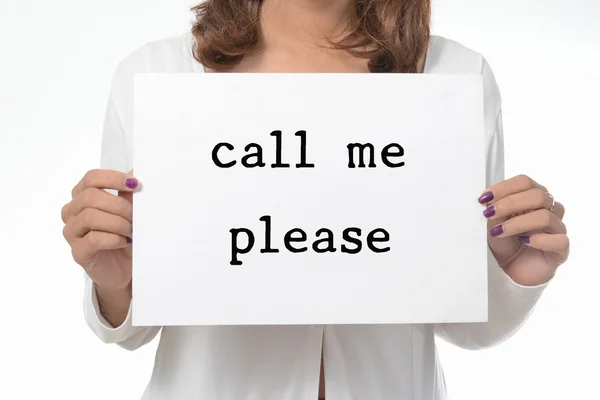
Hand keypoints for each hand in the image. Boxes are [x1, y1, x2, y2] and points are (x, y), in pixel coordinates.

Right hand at [62, 169, 139, 290]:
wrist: (124, 268)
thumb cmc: (125, 236)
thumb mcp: (130, 212)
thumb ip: (128, 193)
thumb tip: (135, 172)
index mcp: (82, 196)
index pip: (91, 178)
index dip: (113, 178)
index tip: (136, 185)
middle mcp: (72, 212)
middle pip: (91, 196)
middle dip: (119, 205)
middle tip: (136, 216)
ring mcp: (72, 232)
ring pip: (91, 217)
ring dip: (118, 223)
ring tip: (132, 231)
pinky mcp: (78, 252)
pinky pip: (93, 239)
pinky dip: (114, 239)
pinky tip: (124, 242)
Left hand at [479, 174, 568, 285]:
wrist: (510, 269)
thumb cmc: (504, 241)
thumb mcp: (494, 222)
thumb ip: (494, 207)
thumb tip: (488, 193)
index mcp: (533, 197)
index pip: (524, 182)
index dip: (504, 188)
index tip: (484, 198)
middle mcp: (549, 209)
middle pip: (538, 195)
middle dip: (510, 203)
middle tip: (489, 214)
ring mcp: (557, 228)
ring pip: (546, 217)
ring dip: (517, 223)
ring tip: (498, 232)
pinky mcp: (561, 249)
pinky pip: (559, 240)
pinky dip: (538, 240)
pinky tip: (523, 242)